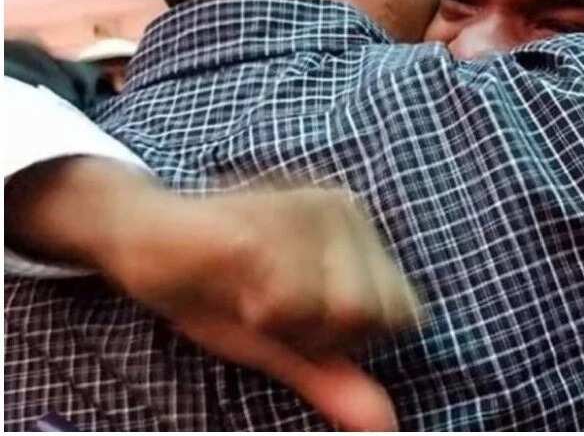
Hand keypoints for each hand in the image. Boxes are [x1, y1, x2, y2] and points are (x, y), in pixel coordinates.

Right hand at [6, 158, 420, 429]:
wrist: (142, 237)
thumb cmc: (216, 285)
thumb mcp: (283, 338)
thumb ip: (334, 374)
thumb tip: (384, 423)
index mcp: (357, 226)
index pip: (404, 313)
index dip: (349, 337)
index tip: (298, 313)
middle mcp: (342, 206)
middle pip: (374, 315)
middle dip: (319, 334)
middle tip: (268, 303)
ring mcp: (304, 209)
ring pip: (341, 312)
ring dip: (287, 325)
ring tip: (248, 291)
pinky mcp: (261, 228)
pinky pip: (289, 303)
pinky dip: (258, 315)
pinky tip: (231, 283)